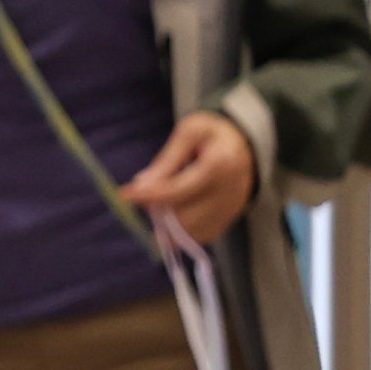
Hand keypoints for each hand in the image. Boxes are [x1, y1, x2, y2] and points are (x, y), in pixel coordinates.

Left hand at [121, 110, 256, 244]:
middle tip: (145, 193)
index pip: (177, 190)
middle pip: (183, 218)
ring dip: (166, 224)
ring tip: (159, 201)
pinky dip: (180, 231)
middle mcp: (228, 193)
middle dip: (157, 211)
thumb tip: (142, 184)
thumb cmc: (213, 134)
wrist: (246, 145)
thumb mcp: (190, 132)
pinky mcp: (228, 221)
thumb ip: (167, 159)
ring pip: (189, 234)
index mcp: (219, 165)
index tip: (123, 195)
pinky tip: (173, 212)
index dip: (147, 195)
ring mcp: (230, 211)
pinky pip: (198, 237)